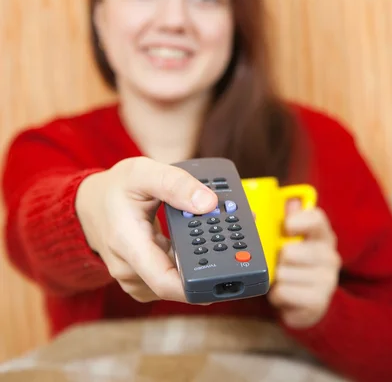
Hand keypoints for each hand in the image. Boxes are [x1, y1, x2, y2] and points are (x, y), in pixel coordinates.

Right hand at [76, 156, 216, 302]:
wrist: (89, 205)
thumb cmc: (115, 188)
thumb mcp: (143, 173)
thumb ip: (175, 184)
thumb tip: (208, 203)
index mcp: (128, 244)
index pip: (164, 282)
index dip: (198, 286)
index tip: (226, 275)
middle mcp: (129, 269)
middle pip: (177, 284)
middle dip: (208, 268)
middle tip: (234, 247)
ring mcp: (134, 278)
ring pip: (175, 282)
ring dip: (198, 267)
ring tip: (216, 240)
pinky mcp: (142, 280)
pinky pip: (169, 278)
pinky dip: (186, 266)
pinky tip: (198, 247)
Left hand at [269, 201, 340, 328]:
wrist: (307, 303)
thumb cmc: (296, 264)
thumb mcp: (290, 239)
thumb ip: (287, 218)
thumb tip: (288, 200)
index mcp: (322, 235)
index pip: (316, 218)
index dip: (298, 219)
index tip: (285, 226)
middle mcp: (329, 256)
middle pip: (290, 251)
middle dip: (277, 257)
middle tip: (278, 262)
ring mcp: (327, 280)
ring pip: (283, 273)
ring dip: (275, 278)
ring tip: (282, 279)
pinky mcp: (319, 301)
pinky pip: (283, 292)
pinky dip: (277, 295)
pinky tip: (284, 293)